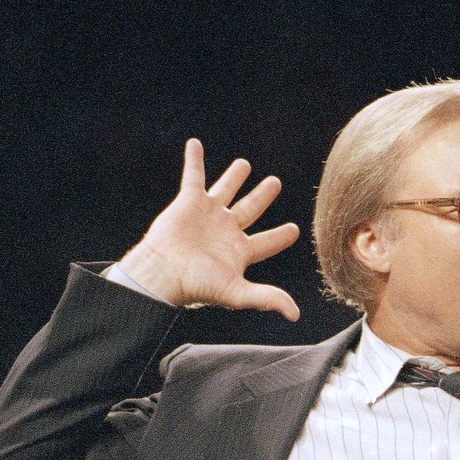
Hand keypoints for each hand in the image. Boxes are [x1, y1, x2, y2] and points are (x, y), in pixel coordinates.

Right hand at [118, 138, 300, 319]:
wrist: (164, 272)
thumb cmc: (197, 285)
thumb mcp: (237, 293)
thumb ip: (267, 298)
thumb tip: (295, 315)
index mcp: (239, 251)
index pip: (267, 242)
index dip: (281, 236)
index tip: (294, 230)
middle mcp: (225, 230)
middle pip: (250, 209)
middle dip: (263, 195)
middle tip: (275, 182)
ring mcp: (207, 215)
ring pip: (225, 190)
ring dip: (234, 176)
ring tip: (244, 164)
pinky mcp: (189, 202)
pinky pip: (193, 176)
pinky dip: (193, 159)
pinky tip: (194, 144)